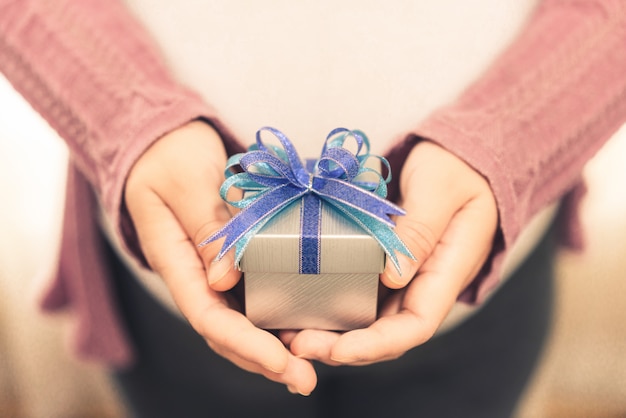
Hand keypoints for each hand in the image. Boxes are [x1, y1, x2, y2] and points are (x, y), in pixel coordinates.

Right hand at [124, 121, 315, 394]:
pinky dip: (279, 314)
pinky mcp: (234, 257)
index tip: (282, 362)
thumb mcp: (187, 184)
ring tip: (312, 365)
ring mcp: (214, 270)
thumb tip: (223, 281)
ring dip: (275, 345)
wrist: (165, 142)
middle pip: (227, 331)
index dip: (245, 344)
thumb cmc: (169, 156)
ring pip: (243, 319)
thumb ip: (207, 229)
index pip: (208, 317)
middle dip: (266, 360)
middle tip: (306, 379)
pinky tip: (307, 325)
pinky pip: (255, 293)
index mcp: (174, 261)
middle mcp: (195, 275)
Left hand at [282, 140, 497, 364]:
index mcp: (447, 272)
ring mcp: (405, 278)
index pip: (416, 326)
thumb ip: (420, 231)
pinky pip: (360, 294)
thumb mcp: (440, 190)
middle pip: (386, 333)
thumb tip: (392, 278)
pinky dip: (332, 305)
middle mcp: (425, 285)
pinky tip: (302, 304)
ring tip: (290, 332)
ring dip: (332, 332)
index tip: (337, 350)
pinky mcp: (386, 265)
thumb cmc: (455, 169)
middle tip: (297, 343)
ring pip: (369, 319)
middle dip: (342, 347)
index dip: (377, 345)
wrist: (457, 159)